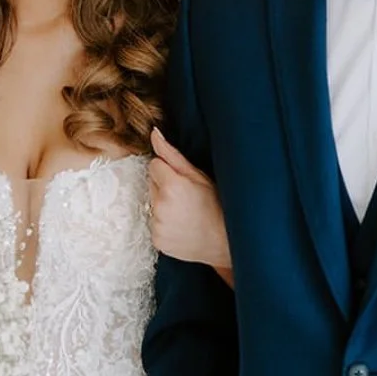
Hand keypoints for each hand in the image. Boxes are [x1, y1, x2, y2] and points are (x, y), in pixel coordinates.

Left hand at [149, 129, 232, 278]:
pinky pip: (154, 223)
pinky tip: (181, 224)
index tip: (183, 181)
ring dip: (163, 205)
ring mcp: (157, 225)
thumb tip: (154, 133)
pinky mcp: (157, 240)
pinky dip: (164, 223)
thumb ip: (172, 154)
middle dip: (164, 187)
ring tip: (185, 211)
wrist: (225, 242)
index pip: (154, 165)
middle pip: (151, 184)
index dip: (169, 171)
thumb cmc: (217, 206)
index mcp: (171, 186)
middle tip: (186, 197)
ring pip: (152, 204)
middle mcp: (160, 206)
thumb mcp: (199, 175)